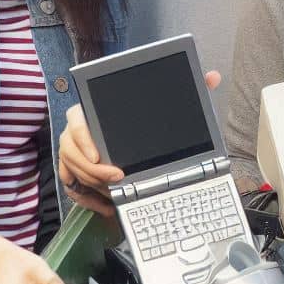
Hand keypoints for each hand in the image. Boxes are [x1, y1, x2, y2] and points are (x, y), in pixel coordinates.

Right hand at [59, 72, 222, 214]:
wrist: (130, 125)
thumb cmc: (144, 111)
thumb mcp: (167, 99)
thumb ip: (190, 86)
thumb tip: (212, 77)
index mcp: (91, 108)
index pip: (76, 121)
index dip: (83, 139)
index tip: (99, 156)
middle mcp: (77, 129)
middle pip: (70, 150)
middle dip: (93, 169)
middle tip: (117, 179)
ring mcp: (73, 149)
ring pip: (72, 169)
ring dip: (92, 184)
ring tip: (115, 193)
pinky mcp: (74, 168)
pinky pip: (72, 186)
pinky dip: (87, 198)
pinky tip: (106, 206)